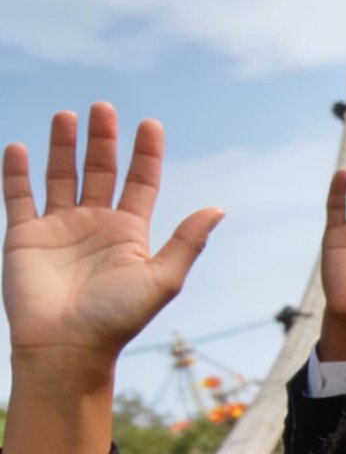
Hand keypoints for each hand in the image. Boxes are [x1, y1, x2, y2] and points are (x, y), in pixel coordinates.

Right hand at [3, 104, 221, 366]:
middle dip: (102, 140)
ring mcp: (59, 228)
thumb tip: (218, 208)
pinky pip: (19, 197)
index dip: (145, 154)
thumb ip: (186, 241)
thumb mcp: (162, 278)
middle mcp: (96, 225)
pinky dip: (16, 172)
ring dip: (63, 146)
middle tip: (103, 107)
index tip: (149, 124)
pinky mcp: (25, 236)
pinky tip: (20, 147)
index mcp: (130, 233)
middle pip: (101, 171)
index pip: (140, 183)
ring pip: (61, 176)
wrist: (67, 347)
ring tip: (67, 116)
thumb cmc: (117, 318)